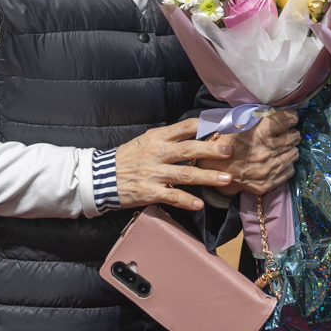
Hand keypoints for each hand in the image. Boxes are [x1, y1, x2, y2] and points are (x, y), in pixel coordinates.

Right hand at [114, 117, 236, 209]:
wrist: (101, 177)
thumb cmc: (127, 158)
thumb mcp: (146, 140)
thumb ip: (169, 138)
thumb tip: (197, 133)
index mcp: (157, 137)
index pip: (185, 127)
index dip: (205, 126)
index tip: (224, 126)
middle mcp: (157, 153)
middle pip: (188, 148)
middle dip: (211, 149)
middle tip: (230, 151)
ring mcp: (154, 173)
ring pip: (185, 173)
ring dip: (207, 176)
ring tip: (226, 179)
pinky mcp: (149, 192)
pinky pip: (171, 196)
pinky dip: (186, 200)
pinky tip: (199, 204)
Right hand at [198, 109, 300, 196]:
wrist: (213, 170)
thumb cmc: (225, 141)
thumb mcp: (238, 121)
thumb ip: (258, 115)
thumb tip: (277, 110)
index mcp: (259, 131)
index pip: (288, 119)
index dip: (290, 117)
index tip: (289, 118)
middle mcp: (266, 150)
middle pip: (294, 137)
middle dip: (291, 133)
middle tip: (285, 133)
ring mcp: (268, 168)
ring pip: (293, 154)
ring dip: (289, 149)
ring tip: (280, 148)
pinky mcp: (268, 182)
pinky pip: (289, 170)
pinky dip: (285, 165)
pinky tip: (276, 161)